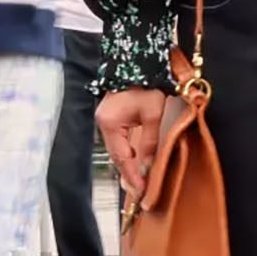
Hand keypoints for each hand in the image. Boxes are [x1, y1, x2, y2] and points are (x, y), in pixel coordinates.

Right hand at [97, 87, 170, 201]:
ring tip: (138, 184)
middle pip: (117, 156)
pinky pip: (119, 142)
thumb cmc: (146, 85)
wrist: (139, 63)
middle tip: (140, 193)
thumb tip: (149, 166)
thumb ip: (150, 141)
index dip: (132, 175)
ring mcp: (106, 121)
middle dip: (129, 174)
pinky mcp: (112, 119)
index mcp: (110, 122)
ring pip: (118, 150)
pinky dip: (128, 155)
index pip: (122, 156)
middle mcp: (103, 123)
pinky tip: (135, 166)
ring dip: (128, 166)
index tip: (141, 190)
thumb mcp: (153, 114)